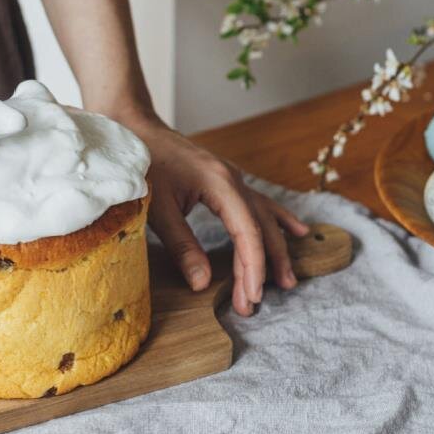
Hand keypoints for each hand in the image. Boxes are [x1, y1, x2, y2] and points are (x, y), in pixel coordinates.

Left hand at [123, 116, 310, 315]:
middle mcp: (234, 180)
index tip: (251, 297)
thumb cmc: (144, 164)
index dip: (253, 268)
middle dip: (262, 268)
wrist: (136, 129)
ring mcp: (233, 178)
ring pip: (264, 218)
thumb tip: (203, 283)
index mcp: (221, 184)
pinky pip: (260, 204)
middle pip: (260, 229)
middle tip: (255, 303)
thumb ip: (182, 246)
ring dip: (275, 249)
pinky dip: (277, 221)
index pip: (247, 234)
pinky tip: (297, 231)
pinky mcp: (227, 181)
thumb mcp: (157, 208)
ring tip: (287, 280)